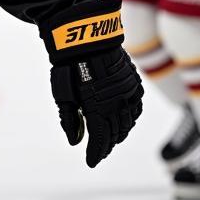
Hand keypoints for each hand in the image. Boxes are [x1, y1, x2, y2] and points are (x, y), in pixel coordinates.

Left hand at [40, 0, 143, 167]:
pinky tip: (124, 121)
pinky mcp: (134, 84)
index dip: (95, 152)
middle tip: (99, 152)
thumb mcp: (64, 93)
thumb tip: (75, 141)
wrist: (87, 38)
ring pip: (128, 123)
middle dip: (106, 145)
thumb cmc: (70, 65)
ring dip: (119, 134)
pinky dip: (130, 118)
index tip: (91, 161)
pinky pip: (136, 108)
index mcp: (98, 109)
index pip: (100, 139)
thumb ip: (70, 119)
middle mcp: (117, 104)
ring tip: (111, 140)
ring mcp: (128, 94)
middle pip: (114, 134)